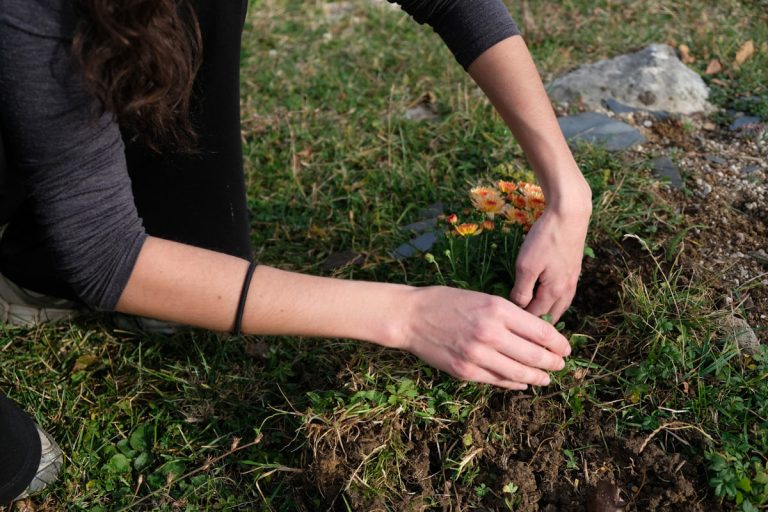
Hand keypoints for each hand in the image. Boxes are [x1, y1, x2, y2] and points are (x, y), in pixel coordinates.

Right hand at [397, 286, 570, 389]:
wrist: (410, 316)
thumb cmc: (446, 302)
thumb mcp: (482, 298)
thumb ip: (509, 316)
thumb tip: (537, 335)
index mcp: (498, 309)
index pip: (541, 332)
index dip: (559, 344)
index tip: (566, 348)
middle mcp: (490, 333)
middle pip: (536, 355)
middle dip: (553, 363)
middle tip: (560, 365)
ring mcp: (477, 355)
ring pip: (520, 373)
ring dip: (538, 377)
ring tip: (546, 378)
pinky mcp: (465, 371)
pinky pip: (498, 381)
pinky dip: (514, 383)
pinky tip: (522, 382)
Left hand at [509, 201, 590, 321]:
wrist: (569, 215)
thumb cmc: (545, 239)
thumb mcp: (526, 265)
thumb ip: (522, 290)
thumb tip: (519, 307)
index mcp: (554, 292)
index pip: (537, 316)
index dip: (523, 323)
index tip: (510, 326)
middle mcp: (567, 290)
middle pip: (553, 316)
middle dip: (539, 325)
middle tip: (525, 330)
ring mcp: (572, 279)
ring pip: (561, 306)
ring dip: (549, 314)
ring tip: (537, 320)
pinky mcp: (574, 269)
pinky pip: (564, 294)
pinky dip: (556, 301)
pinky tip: (549, 297)